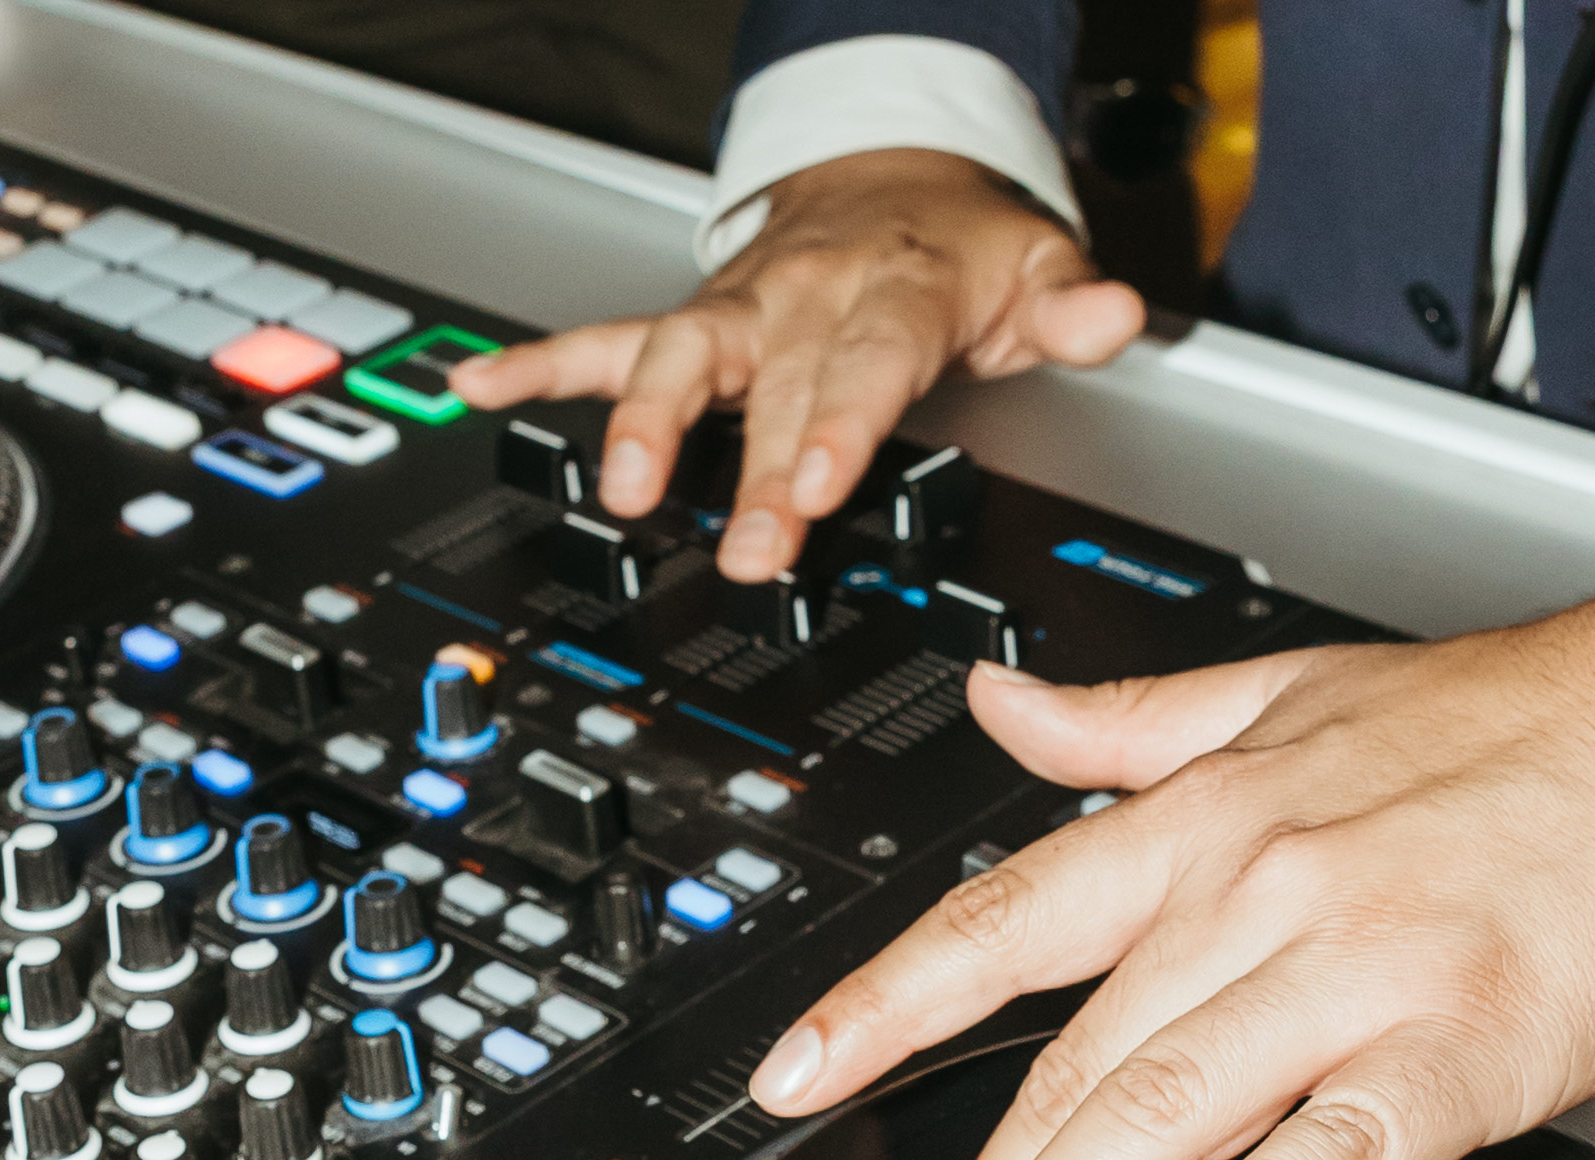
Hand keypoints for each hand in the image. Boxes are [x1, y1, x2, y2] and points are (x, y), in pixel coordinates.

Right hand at [448, 148, 1143, 580]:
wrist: (893, 176)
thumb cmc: (960, 248)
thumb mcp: (1039, 268)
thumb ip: (1073, 308)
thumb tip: (1115, 316)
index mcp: (890, 294)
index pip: (866, 366)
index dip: (839, 427)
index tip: (818, 485)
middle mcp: (803, 298)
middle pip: (775, 388)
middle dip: (756, 469)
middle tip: (749, 547)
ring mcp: (738, 310)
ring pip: (677, 357)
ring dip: (645, 422)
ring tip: (626, 488)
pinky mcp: (690, 320)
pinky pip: (604, 338)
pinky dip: (539, 362)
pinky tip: (479, 389)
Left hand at [744, 583, 1594, 1159]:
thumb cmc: (1514, 719)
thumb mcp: (1290, 690)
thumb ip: (1127, 721)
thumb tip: (996, 705)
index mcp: (1209, 815)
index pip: (1004, 918)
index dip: (880, 1005)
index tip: (792, 1079)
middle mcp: (1261, 890)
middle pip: (1072, 1056)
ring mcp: (1362, 970)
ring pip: (1168, 1106)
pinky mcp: (1471, 1042)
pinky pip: (1340, 1139)